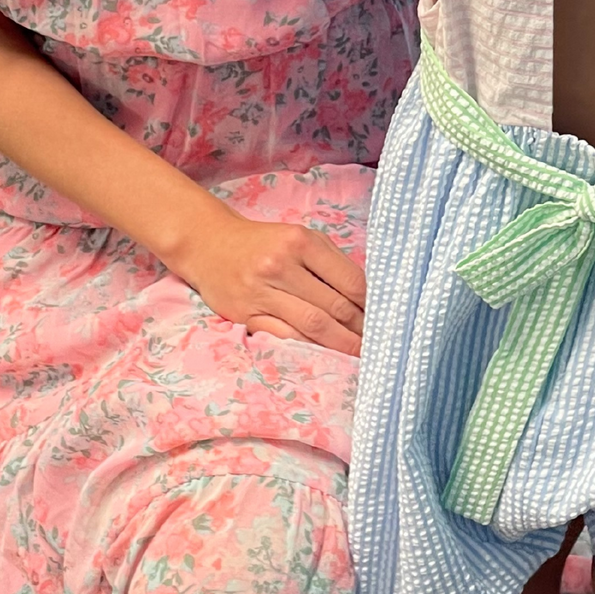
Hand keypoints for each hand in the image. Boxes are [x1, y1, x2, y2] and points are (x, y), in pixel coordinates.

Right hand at [170, 198, 366, 355]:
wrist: (210, 244)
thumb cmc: (263, 242)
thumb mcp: (299, 237)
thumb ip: (330, 262)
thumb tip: (366, 296)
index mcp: (301, 242)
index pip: (350, 280)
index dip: (371, 305)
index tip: (385, 319)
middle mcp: (281, 265)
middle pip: (334, 306)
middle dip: (360, 329)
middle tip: (378, 344)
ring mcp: (261, 292)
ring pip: (312, 326)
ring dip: (340, 344)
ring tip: (359, 355)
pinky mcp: (245, 314)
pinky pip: (284, 336)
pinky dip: (308, 348)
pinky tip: (324, 356)